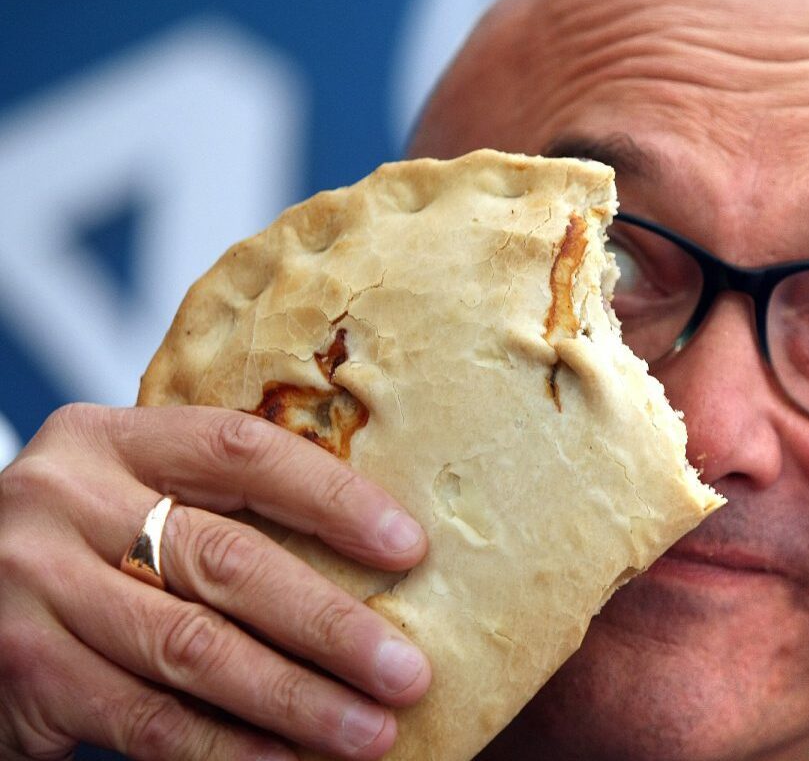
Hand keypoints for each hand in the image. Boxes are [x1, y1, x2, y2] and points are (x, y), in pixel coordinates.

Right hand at [0, 403, 431, 760]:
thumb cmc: (85, 545)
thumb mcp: (132, 495)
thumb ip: (220, 508)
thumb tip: (380, 560)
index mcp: (110, 441)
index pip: (241, 452)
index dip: (332, 499)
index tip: (409, 547)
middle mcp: (65, 504)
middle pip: (226, 562)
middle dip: (329, 625)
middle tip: (407, 670)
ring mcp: (35, 590)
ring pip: (192, 651)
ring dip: (294, 699)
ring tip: (369, 729)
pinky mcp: (25, 672)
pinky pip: (145, 718)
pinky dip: (227, 746)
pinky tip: (289, 758)